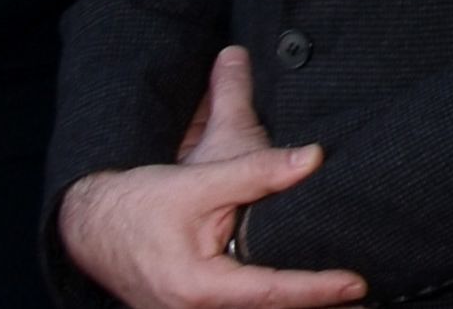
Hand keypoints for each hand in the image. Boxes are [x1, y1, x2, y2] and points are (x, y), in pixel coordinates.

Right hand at [55, 48, 364, 308]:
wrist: (90, 226)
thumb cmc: (139, 205)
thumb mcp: (198, 181)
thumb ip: (256, 171)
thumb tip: (311, 158)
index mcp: (198, 288)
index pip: (271, 293)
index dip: (316, 289)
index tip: (356, 284)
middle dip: (314, 306)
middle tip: (362, 300)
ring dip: (295, 305)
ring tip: (343, 302)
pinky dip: (273, 302)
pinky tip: (301, 297)